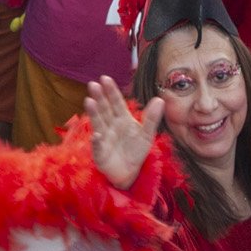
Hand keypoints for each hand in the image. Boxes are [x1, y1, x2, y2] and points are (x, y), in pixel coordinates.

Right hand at [82, 75, 163, 191]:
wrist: (130, 172)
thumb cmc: (136, 151)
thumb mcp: (147, 135)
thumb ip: (152, 118)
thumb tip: (160, 99)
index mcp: (122, 119)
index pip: (116, 102)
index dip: (111, 91)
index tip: (105, 78)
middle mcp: (111, 126)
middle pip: (105, 109)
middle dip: (99, 97)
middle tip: (93, 84)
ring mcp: (104, 139)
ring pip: (98, 123)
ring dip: (94, 113)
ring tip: (89, 101)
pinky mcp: (100, 154)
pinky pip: (98, 147)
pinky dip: (97, 142)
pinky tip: (96, 135)